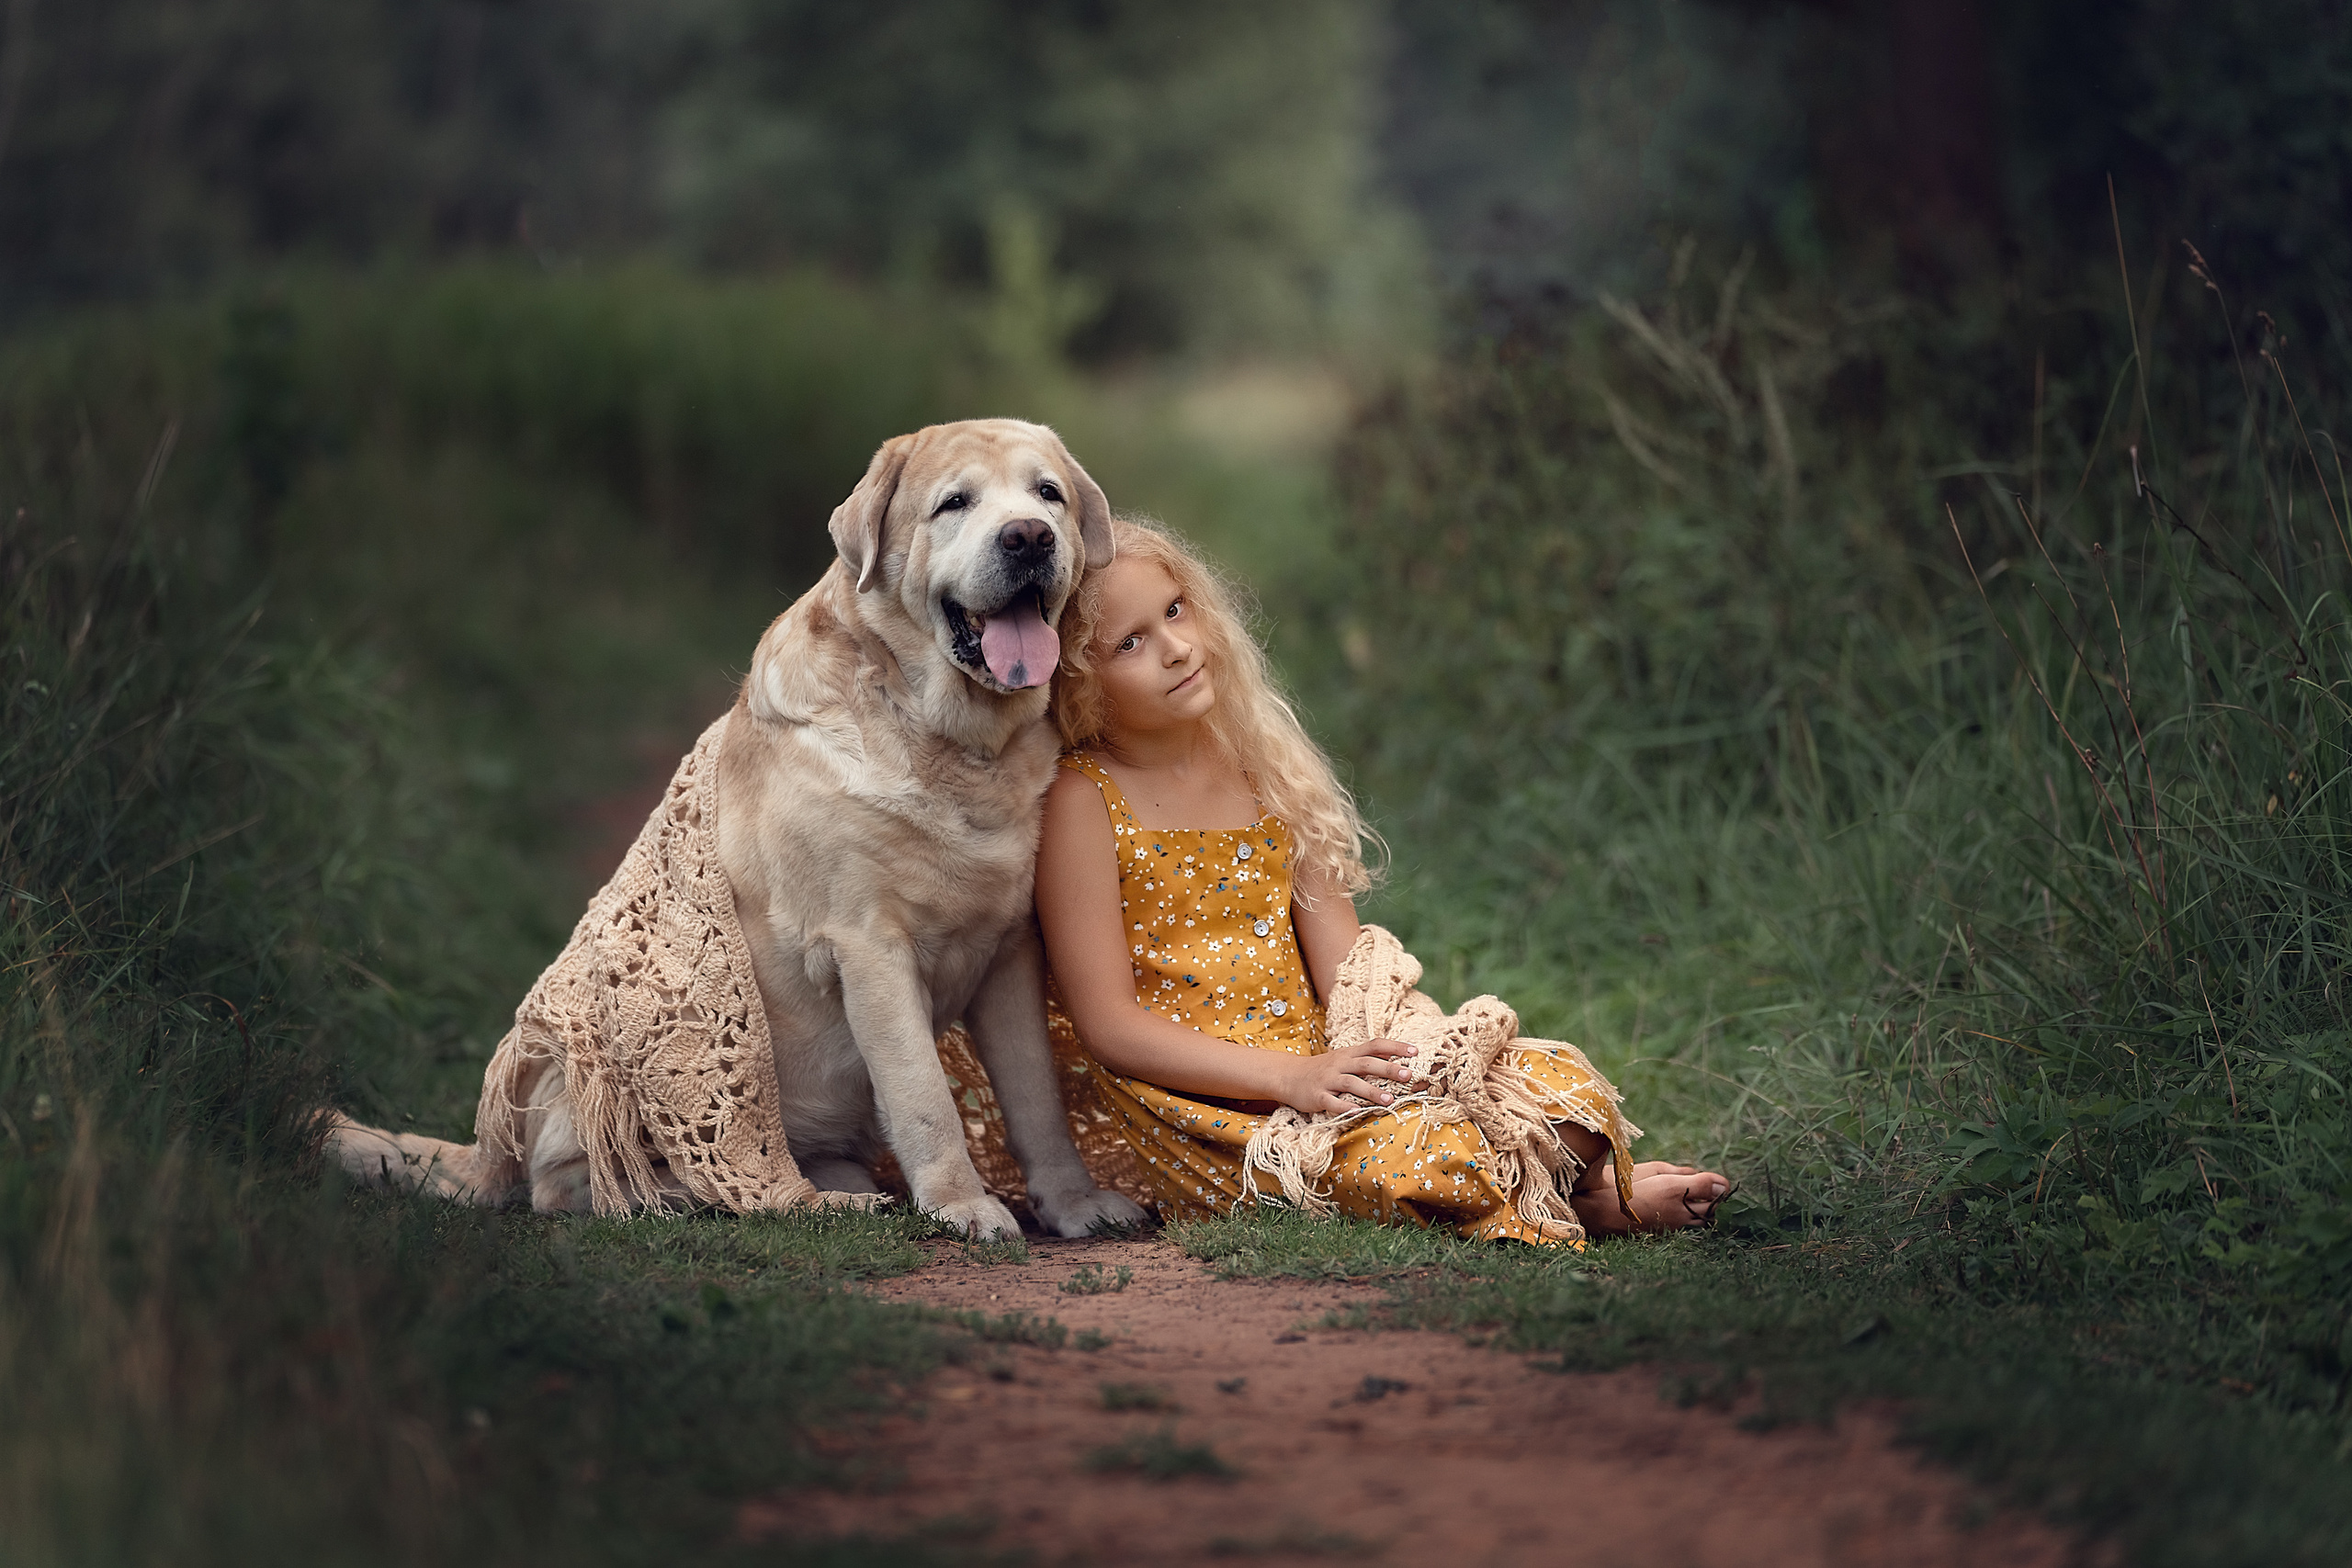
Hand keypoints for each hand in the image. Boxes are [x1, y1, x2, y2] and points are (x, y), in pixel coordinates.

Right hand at [1272, 1038, 1417, 1114]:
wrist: (1288, 1076)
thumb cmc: (1323, 1069)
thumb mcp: (1344, 1059)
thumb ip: (1367, 1058)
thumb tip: (1395, 1057)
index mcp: (1349, 1054)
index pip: (1375, 1045)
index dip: (1395, 1047)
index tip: (1415, 1051)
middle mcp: (1340, 1064)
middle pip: (1366, 1063)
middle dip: (1388, 1069)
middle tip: (1408, 1075)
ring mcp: (1328, 1080)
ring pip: (1352, 1083)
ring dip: (1371, 1091)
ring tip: (1389, 1100)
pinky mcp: (1318, 1096)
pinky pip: (1332, 1102)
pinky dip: (1345, 1107)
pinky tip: (1357, 1112)